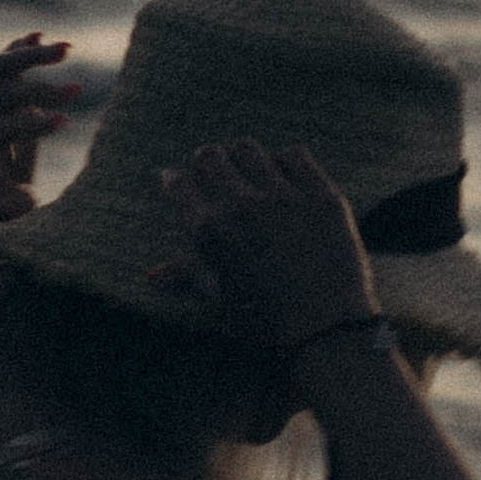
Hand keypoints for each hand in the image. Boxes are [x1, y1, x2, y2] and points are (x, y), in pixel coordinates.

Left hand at [0, 34, 74, 219]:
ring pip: (3, 69)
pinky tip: (40, 35)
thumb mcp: (1, 217)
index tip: (65, 121)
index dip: (31, 124)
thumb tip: (25, 199)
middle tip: (77, 91)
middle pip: (4, 92)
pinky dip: (22, 50)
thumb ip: (10, 207)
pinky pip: (6, 68)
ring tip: (68, 48)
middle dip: (41, 92)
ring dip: (34, 57)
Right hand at [157, 142, 380, 350]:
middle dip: (206, 161)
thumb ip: (188, 275)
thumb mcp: (222, 300)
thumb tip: (153, 274)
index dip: (173, 181)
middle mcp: (243, 206)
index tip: (175, 179)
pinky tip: (285, 178)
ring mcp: (284, 197)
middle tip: (212, 171)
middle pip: (210, 157)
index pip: (178, 186)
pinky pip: (295, 155)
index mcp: (212, 232)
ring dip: (243, 158)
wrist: (327, 330)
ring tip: (249, 171)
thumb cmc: (266, 321)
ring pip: (249, 149)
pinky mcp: (321, 194)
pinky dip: (285, 162)